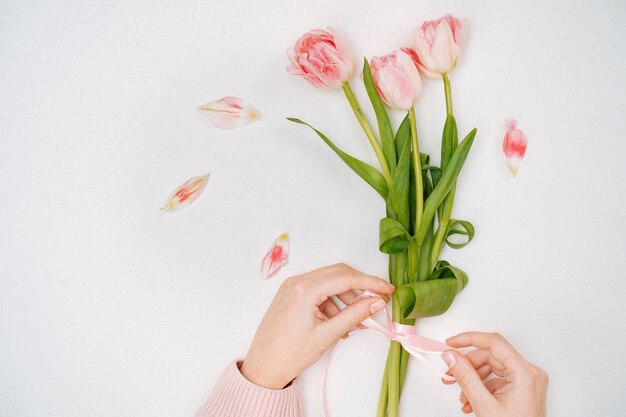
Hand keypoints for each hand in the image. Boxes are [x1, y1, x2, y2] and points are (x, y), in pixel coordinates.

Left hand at [240, 263, 393, 388]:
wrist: (263, 367)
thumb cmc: (289, 354)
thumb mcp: (327, 335)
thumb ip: (354, 315)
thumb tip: (376, 302)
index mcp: (305, 289)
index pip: (346, 278)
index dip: (371, 282)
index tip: (387, 289)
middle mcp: (297, 282)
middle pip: (338, 273)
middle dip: (360, 286)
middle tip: (377, 300)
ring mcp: (292, 287)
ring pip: (328, 281)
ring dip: (346, 296)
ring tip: (356, 319)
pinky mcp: (290, 294)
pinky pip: (317, 289)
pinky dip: (332, 301)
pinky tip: (339, 321)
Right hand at [441, 332, 547, 416]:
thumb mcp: (484, 404)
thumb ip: (465, 377)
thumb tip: (451, 356)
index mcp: (525, 373)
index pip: (493, 342)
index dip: (469, 339)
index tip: (451, 343)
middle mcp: (530, 373)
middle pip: (491, 356)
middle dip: (468, 366)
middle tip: (450, 374)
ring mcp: (528, 381)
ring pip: (492, 368)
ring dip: (473, 379)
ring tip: (461, 395)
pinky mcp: (523, 389)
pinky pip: (497, 379)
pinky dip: (482, 387)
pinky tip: (471, 401)